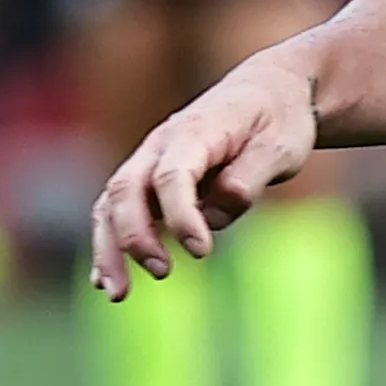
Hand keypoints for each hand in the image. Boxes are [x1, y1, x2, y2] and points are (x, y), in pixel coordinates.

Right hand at [93, 54, 321, 296]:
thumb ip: (251, 176)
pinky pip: (116, 211)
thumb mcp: (282, 144)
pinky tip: (104, 282)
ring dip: (109, 248)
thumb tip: (219, 209)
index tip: (202, 251)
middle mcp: (162, 143)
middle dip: (135, 235)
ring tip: (117, 294)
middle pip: (128, 188)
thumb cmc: (278, 118)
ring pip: (112, 203)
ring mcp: (150, 160)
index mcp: (197, 130)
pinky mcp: (151, 180)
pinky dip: (107, 244)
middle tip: (161, 272)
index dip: (182, 216)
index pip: (173, 175)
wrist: (267, 91)